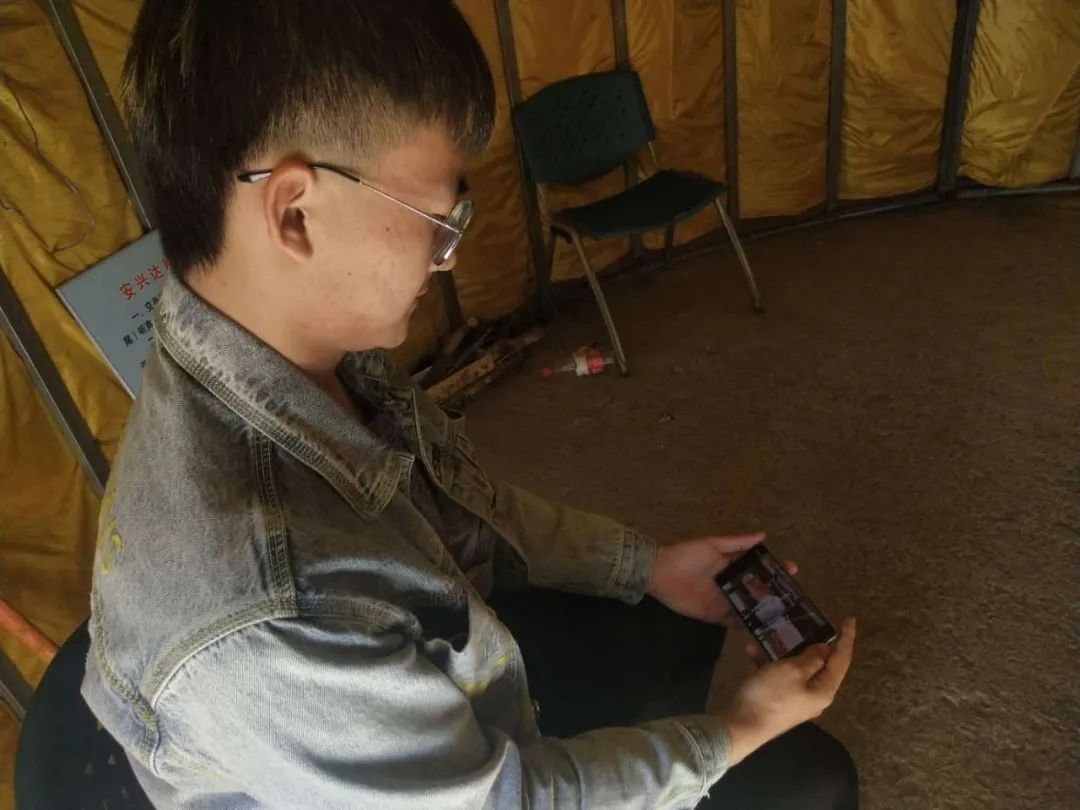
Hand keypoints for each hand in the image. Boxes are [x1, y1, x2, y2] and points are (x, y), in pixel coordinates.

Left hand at [647, 533, 795, 623]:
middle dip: (775, 594)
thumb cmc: (687, 555)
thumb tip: (763, 534)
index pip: (759, 568)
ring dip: (764, 611)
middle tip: (794, 599)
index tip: (792, 569)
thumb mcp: (713, 545)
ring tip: (784, 617)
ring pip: (750, 607)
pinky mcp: (715, 615)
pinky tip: (761, 630)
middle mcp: (733, 584)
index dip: (776, 569)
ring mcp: (725, 601)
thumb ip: (737, 543)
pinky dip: (746, 625)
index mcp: (733, 566)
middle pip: (758, 590)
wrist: (661, 573)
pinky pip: (734, 622)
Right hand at [719, 617, 856, 765]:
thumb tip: (825, 650)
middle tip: (817, 624)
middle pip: (823, 665)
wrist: (742, 726)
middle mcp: (815, 696)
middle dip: (819, 644)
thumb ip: (812, 658)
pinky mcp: (780, 701)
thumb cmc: (770, 696)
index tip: (850, 619)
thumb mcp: (792, 670)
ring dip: (788, 651)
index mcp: (824, 689)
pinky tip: (751, 650)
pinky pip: (780, 677)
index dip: (847, 638)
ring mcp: (797, 700)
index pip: (842, 660)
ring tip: (779, 633)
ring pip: (799, 669)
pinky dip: (770, 662)